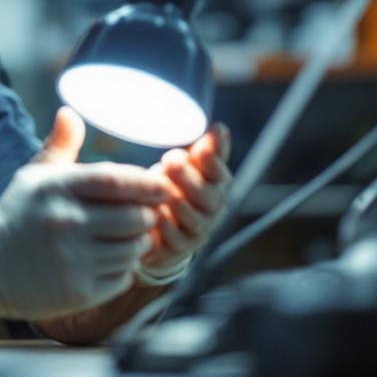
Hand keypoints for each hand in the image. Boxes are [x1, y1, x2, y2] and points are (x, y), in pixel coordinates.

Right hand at [0, 108, 168, 320]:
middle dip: (146, 215)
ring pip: (134, 249)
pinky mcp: (78, 292)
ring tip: (123, 238)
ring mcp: (73, 260)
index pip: (118, 180)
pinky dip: (123, 269)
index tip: (162, 187)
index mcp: (58, 189)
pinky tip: (107, 261)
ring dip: (137, 243)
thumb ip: (60, 146)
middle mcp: (66, 223)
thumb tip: (69, 112)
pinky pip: (123, 277)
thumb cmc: (16, 215)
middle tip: (141, 215)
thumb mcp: (33, 177)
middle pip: (136, 217)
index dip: (148, 183)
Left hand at [135, 123, 231, 284]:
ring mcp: (198, 231)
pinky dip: (165, 225)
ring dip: (177, 201)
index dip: (213, 162)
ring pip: (193, 218)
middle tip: (171, 161)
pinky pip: (175, 238)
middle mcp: (212, 209)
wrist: (161, 229)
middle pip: (209, 196)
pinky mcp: (179, 249)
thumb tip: (219, 128)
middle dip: (190, 178)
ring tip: (163, 189)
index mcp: (217, 184)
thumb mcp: (188, 166)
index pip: (220, 173)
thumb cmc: (176, 187)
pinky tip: (155, 214)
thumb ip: (205, 150)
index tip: (200, 148)